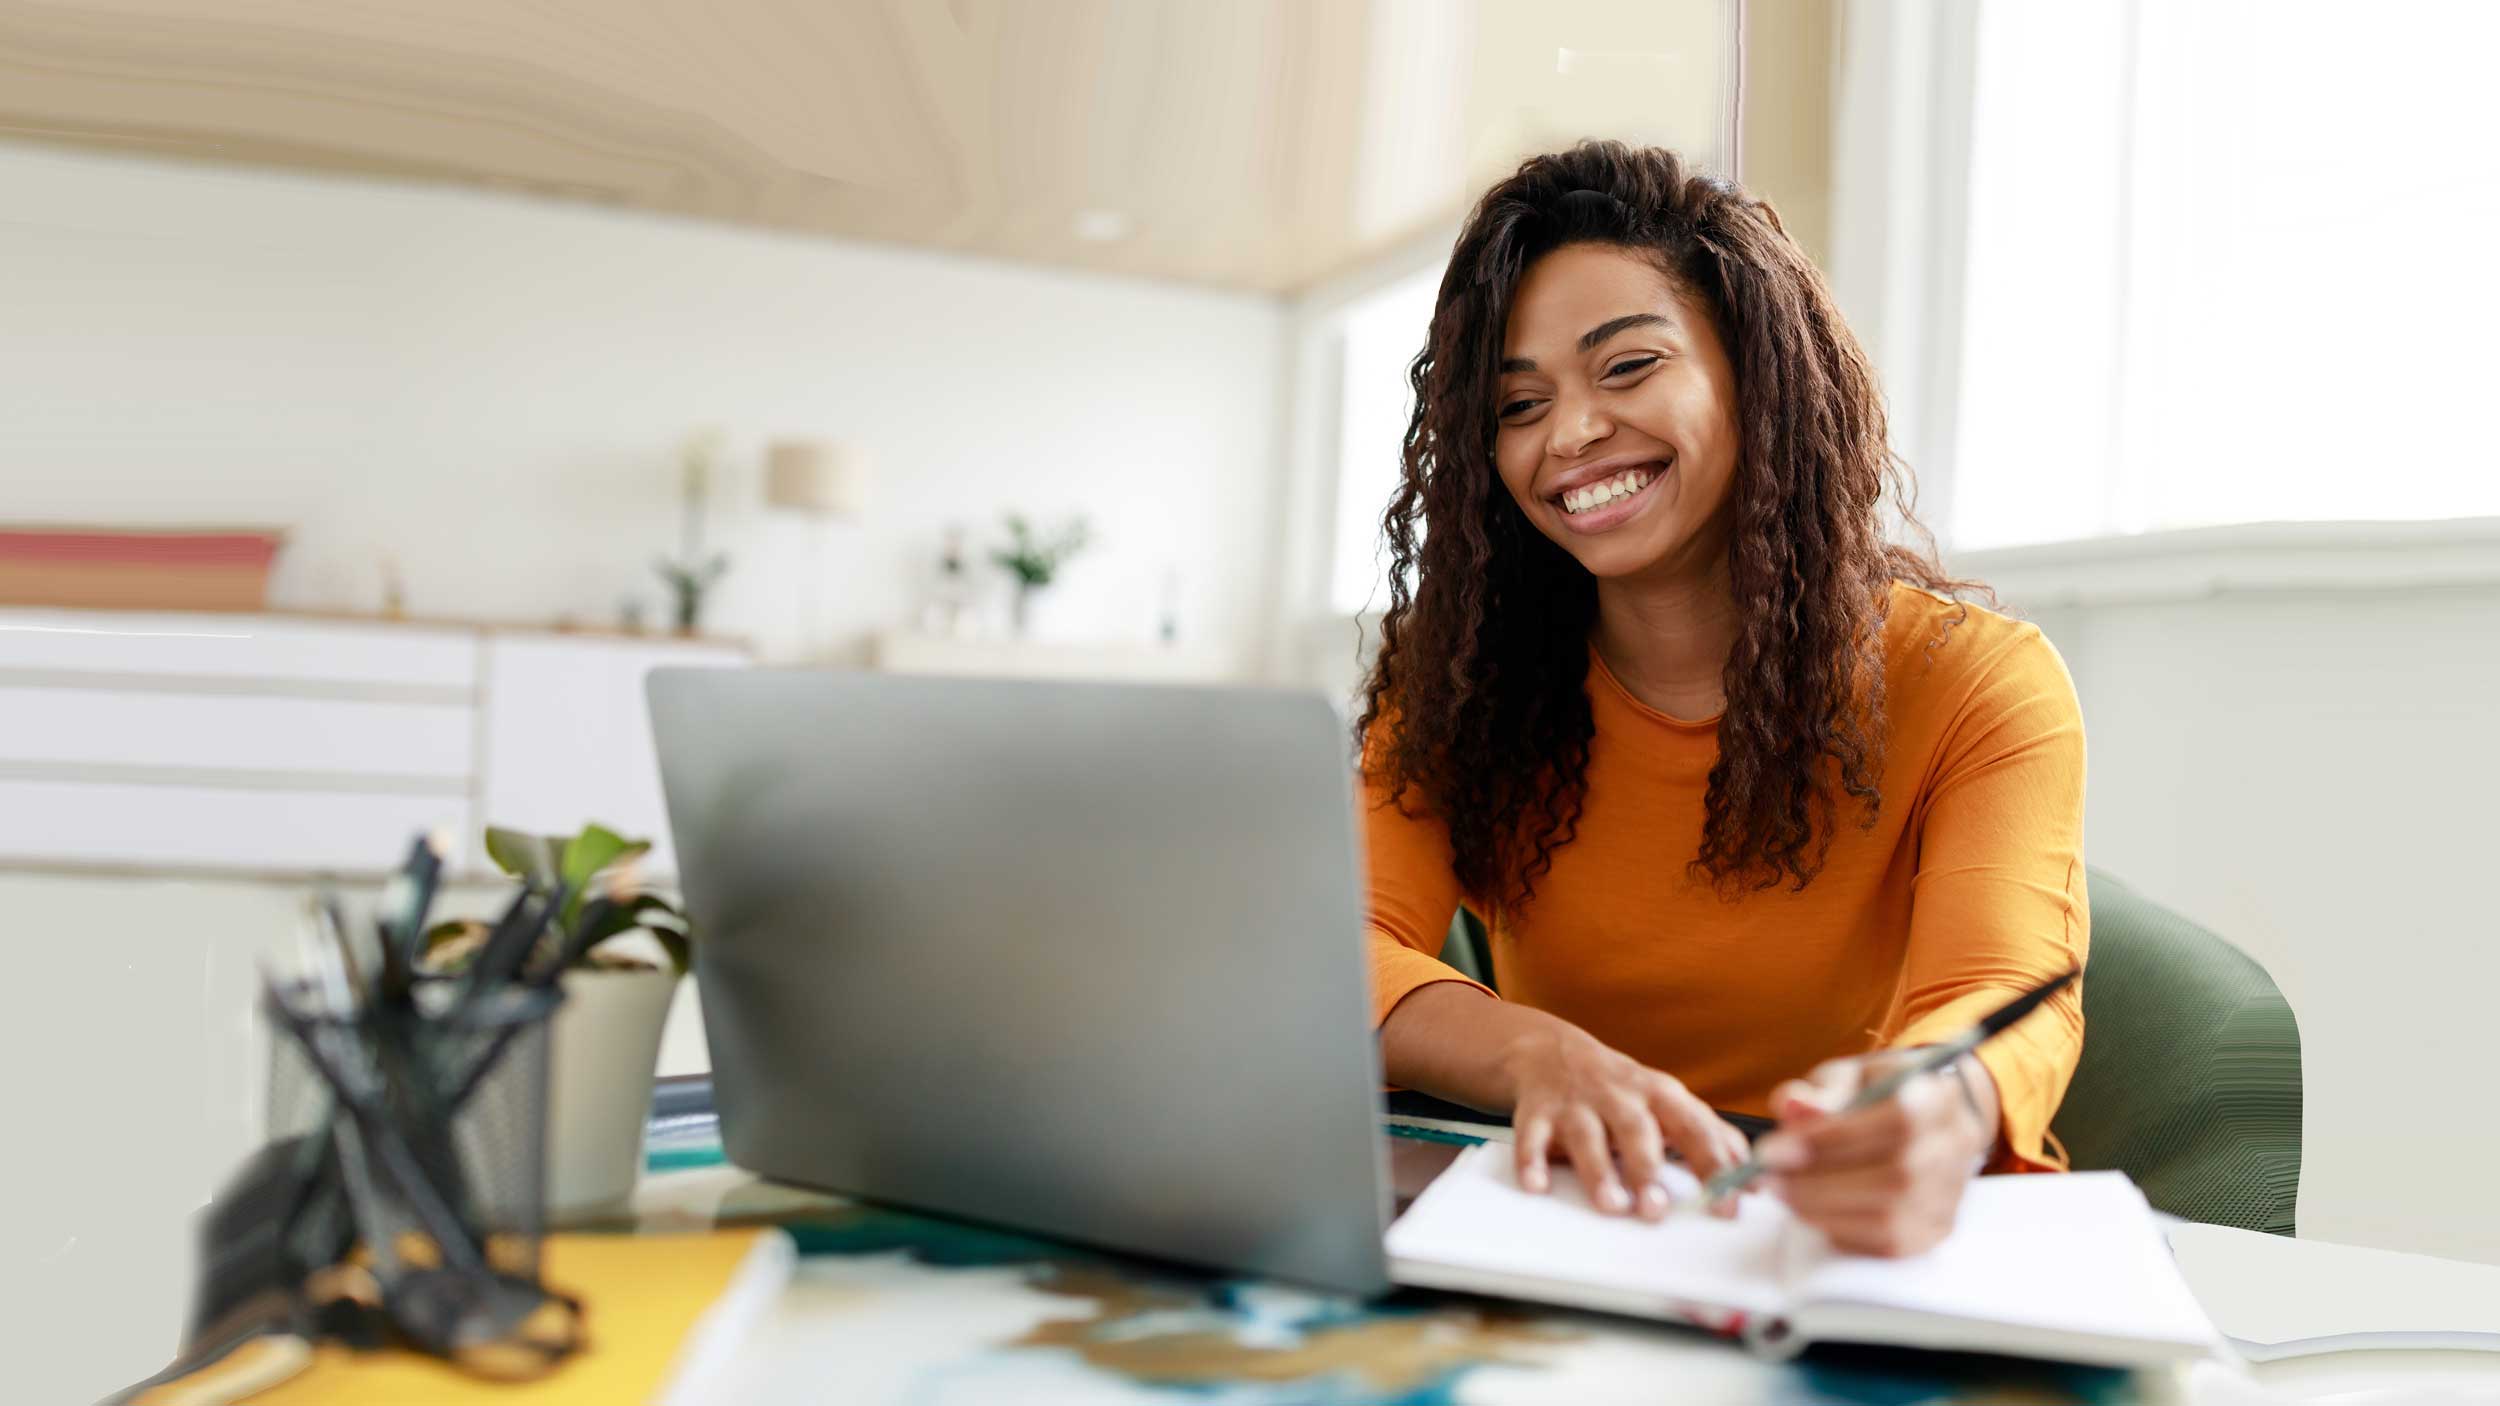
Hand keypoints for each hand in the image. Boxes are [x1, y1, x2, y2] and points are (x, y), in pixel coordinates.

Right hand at [1502, 1022, 1752, 1221]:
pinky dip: (1532, 1161)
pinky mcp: (1538, 1111)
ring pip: (1588, 1136)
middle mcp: (1620, 1096)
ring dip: (1599, 1172)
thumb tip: (1753, 1178)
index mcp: (1660, 1095)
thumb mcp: (1668, 1102)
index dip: (1714, 1166)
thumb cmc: (1621, 1089)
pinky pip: (1532, 1136)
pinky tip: (1537, 1186)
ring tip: (1611, 1205)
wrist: (1550, 1052)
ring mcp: (1577, 1102)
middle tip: (1657, 1209)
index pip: (1695, 1129)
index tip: (1729, 1204)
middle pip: (1638, 1130)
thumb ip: (1709, 1135)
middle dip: (1648, 1168)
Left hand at [1756, 1051, 1998, 1256]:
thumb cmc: (1880, 1093)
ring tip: (1782, 1190)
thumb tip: (1793, 1108)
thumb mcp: (1851, 1076)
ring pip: (1889, 1217)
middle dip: (1818, 1181)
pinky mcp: (1935, 1230)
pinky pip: (1886, 1243)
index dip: (1832, 1139)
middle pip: (1894, 1176)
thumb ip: (1822, 1090)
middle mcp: (1954, 1148)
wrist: (1927, 1121)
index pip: (1897, 1122)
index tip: (1774, 1148)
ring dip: (1822, 1208)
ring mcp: (1950, 1195)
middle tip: (1768, 1176)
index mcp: (1938, 1097)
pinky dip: (1840, 1229)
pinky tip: (1811, 1208)